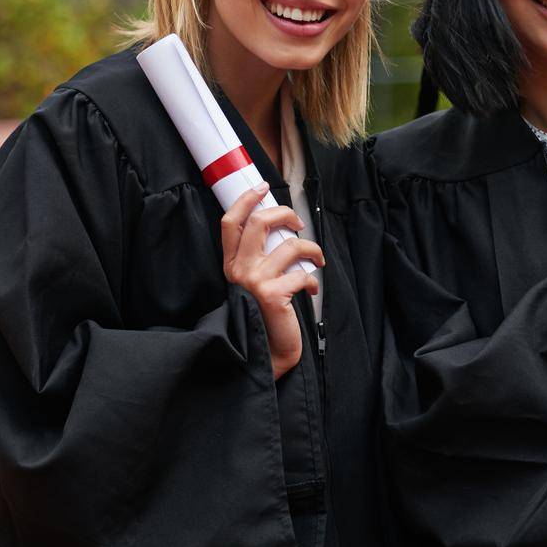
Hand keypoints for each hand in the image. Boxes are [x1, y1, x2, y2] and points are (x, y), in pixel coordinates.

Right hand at [221, 189, 323, 379]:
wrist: (263, 359)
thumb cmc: (263, 320)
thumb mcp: (254, 285)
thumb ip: (260, 260)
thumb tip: (283, 232)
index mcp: (231, 267)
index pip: (230, 223)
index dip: (246, 200)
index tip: (263, 188)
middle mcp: (238, 271)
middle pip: (259, 223)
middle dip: (284, 214)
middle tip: (298, 222)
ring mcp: (254, 282)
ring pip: (290, 245)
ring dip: (311, 250)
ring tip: (317, 261)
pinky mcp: (272, 295)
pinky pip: (303, 273)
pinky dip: (313, 279)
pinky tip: (311, 290)